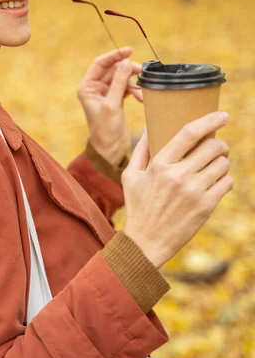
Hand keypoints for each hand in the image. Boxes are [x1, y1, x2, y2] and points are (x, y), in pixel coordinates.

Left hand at [77, 47, 141, 167]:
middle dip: (128, 71)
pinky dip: (135, 90)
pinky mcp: (116, 100)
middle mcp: (95, 89)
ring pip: (122, 78)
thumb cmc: (105, 131)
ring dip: (134, 83)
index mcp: (87, 87)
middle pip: (114, 70)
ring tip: (142, 92)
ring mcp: (106, 94)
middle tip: (142, 74)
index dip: (114, 55)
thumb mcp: (112, 105)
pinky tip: (141, 97)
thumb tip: (126, 62)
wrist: (110, 150)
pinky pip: (127, 87)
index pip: (100, 64)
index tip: (129, 50)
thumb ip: (119, 83)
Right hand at [122, 112, 232, 268]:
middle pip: (212, 147)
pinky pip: (227, 182)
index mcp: (159, 165)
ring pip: (223, 164)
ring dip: (221, 162)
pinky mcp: (205, 206)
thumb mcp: (130, 175)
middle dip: (219, 144)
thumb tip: (151, 126)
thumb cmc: (137, 206)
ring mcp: (194, 192)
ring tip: (213, 167)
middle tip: (217, 148)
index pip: (189, 133)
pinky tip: (215, 183)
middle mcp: (178, 176)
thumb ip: (141, 149)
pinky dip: (225, 180)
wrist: (146, 242)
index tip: (222, 115)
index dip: (209, 120)